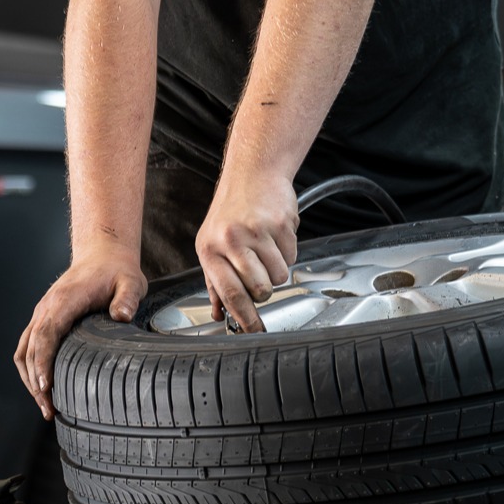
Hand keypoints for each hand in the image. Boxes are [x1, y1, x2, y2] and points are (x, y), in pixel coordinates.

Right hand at [14, 250, 146, 419]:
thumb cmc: (116, 271)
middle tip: (49, 409)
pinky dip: (31, 369)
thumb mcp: (130, 282)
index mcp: (64, 300)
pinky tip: (43, 388)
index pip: (46, 334)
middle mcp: (46, 309)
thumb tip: (122, 316)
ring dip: (30, 380)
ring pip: (23, 352)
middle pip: (29, 349)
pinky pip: (28, 348)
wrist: (102, 254)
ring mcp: (42, 315)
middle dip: (35, 382)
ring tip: (46, 406)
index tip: (44, 387)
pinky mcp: (44, 320)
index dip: (42, 362)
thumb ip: (127, 299)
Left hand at [195, 173, 298, 332]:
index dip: (244, 318)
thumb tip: (219, 313)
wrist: (253, 173)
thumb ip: (215, 281)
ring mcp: (258, 231)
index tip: (254, 330)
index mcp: (210, 249)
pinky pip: (293, 256)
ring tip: (267, 250)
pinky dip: (288, 251)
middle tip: (260, 275)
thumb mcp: (211, 243)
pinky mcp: (281, 223)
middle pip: (260, 289)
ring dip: (278, 269)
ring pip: (280, 275)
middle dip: (265, 290)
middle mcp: (232, 240)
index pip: (229, 294)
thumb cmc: (231, 210)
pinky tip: (276, 236)